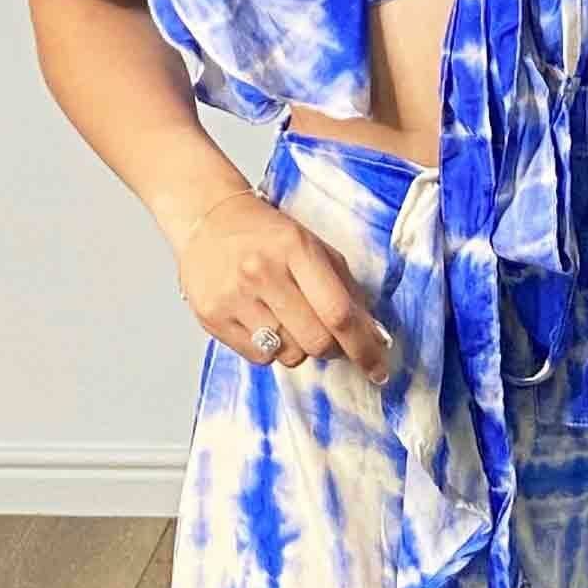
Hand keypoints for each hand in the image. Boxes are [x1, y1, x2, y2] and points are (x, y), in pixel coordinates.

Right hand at [174, 190, 393, 379]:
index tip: (378, 368)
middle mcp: (262, 272)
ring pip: (289, 355)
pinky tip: (263, 322)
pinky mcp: (213, 317)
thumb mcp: (314, 247)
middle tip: (332, 340)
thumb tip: (373, 337)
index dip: (364, 347)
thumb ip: (346, 290)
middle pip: (316, 342)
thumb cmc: (268, 235)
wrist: (208, 220)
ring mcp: (234, 297)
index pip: (338, 313)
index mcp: (295, 248)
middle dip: (333, 349)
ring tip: (288, 320)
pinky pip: (260, 358)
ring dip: (300, 347)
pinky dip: (271, 349)